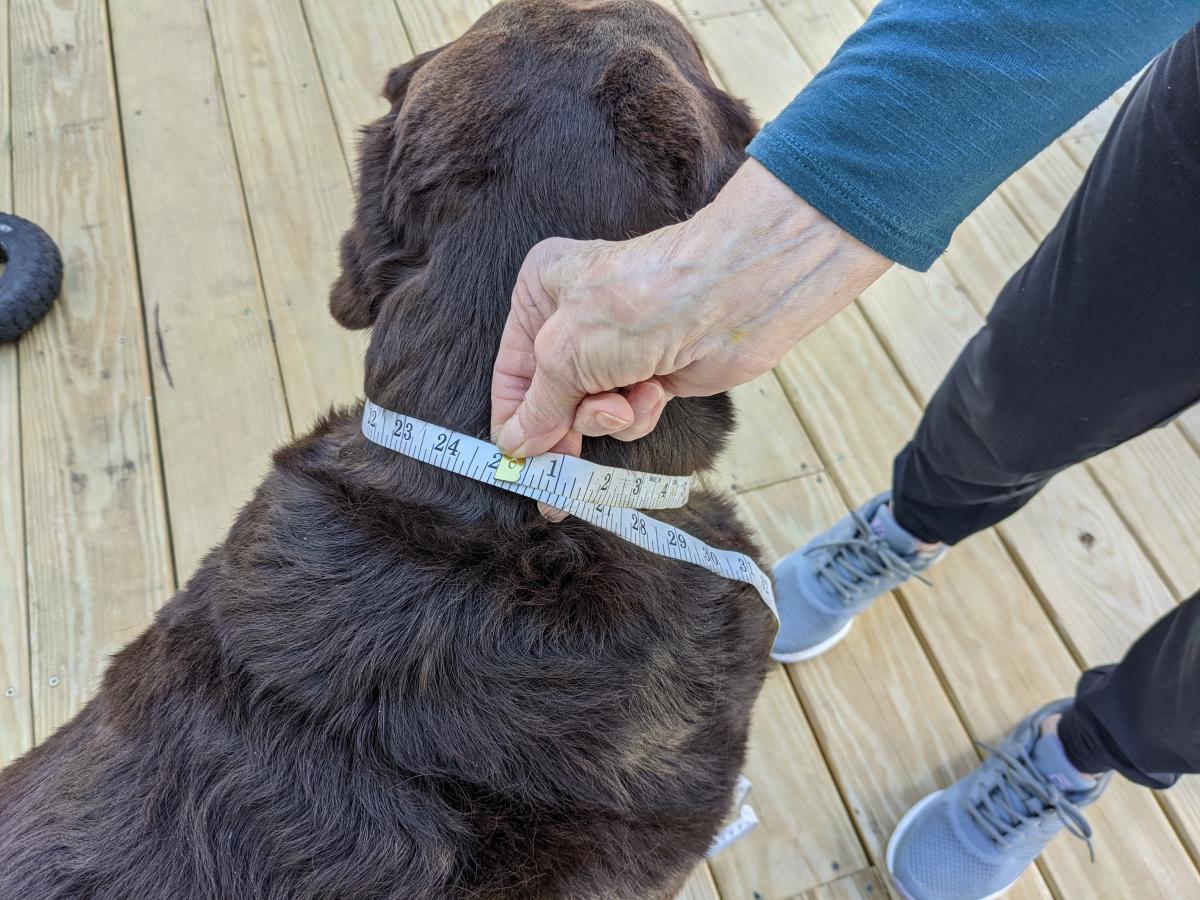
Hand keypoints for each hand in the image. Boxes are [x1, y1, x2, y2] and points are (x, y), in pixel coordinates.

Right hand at [490, 159, 890, 461]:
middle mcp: (572, 320)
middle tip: (559, 480)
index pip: (511, 372)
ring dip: (607, 419)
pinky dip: (639, 412)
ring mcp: (615, 350)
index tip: (515, 466)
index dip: (513, 421)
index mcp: (539, 295)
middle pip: (551, 400)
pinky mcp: (651, 374)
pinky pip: (629, 415)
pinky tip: (655, 392)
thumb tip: (515, 446)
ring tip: (623, 404)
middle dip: (564, 431)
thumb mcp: (564, 357)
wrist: (728, 299)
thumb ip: (538, 408)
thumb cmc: (637, 305)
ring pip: (592, 414)